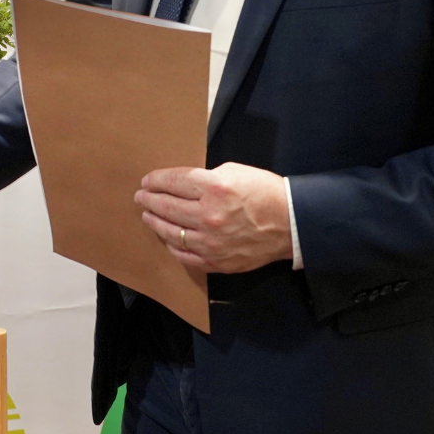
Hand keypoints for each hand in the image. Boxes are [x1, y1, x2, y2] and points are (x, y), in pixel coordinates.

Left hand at [134, 162, 292, 273]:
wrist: (292, 224)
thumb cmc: (264, 192)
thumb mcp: (234, 172)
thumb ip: (204, 178)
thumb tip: (181, 184)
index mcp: (214, 188)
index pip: (173, 182)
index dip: (155, 180)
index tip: (147, 181)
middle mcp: (209, 216)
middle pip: (166, 206)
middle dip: (149, 199)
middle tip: (140, 196)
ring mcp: (211, 242)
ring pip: (171, 232)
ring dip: (155, 222)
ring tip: (148, 215)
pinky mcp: (217, 261)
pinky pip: (185, 255)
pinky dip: (172, 246)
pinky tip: (167, 238)